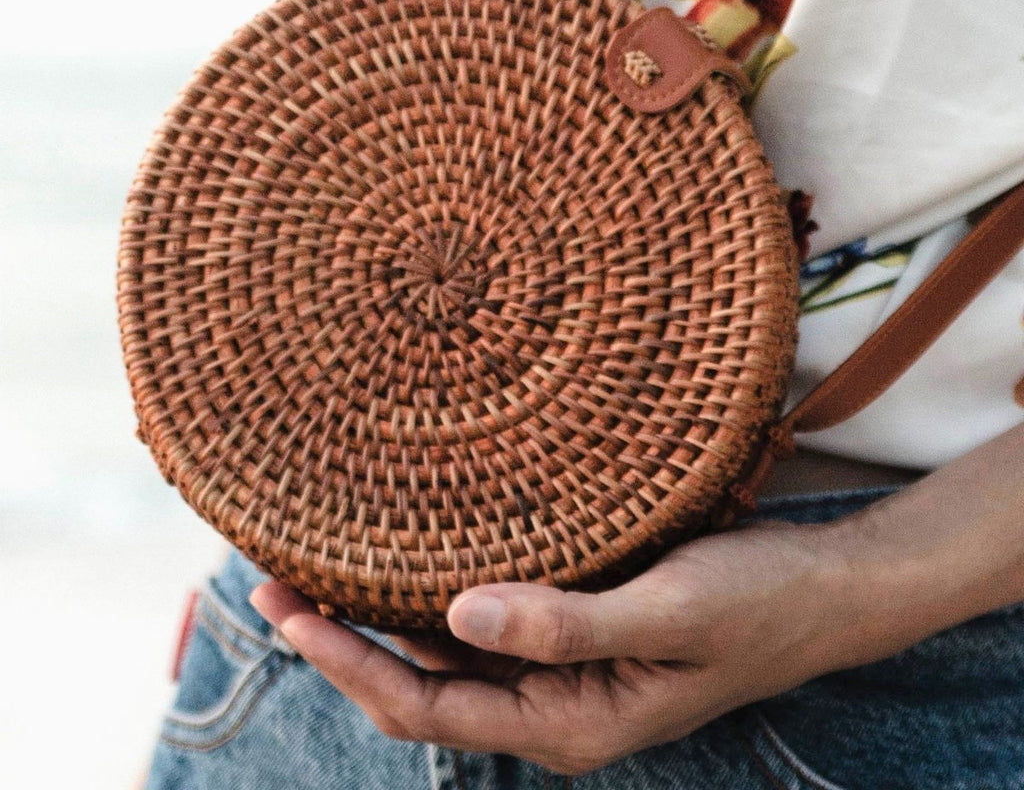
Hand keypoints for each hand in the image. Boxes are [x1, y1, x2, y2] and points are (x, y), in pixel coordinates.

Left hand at [250, 518, 871, 774]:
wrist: (825, 591)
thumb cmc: (758, 604)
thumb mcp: (668, 616)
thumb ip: (565, 627)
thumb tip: (456, 620)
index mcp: (570, 721)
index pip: (430, 706)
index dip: (351, 666)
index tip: (289, 615)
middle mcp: (556, 703)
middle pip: (423, 686)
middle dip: (344, 643)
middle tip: (275, 586)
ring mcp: (566, 669)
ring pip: (450, 656)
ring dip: (383, 620)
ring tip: (319, 574)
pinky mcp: (581, 630)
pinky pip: (489, 626)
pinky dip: (436, 601)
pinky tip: (409, 565)